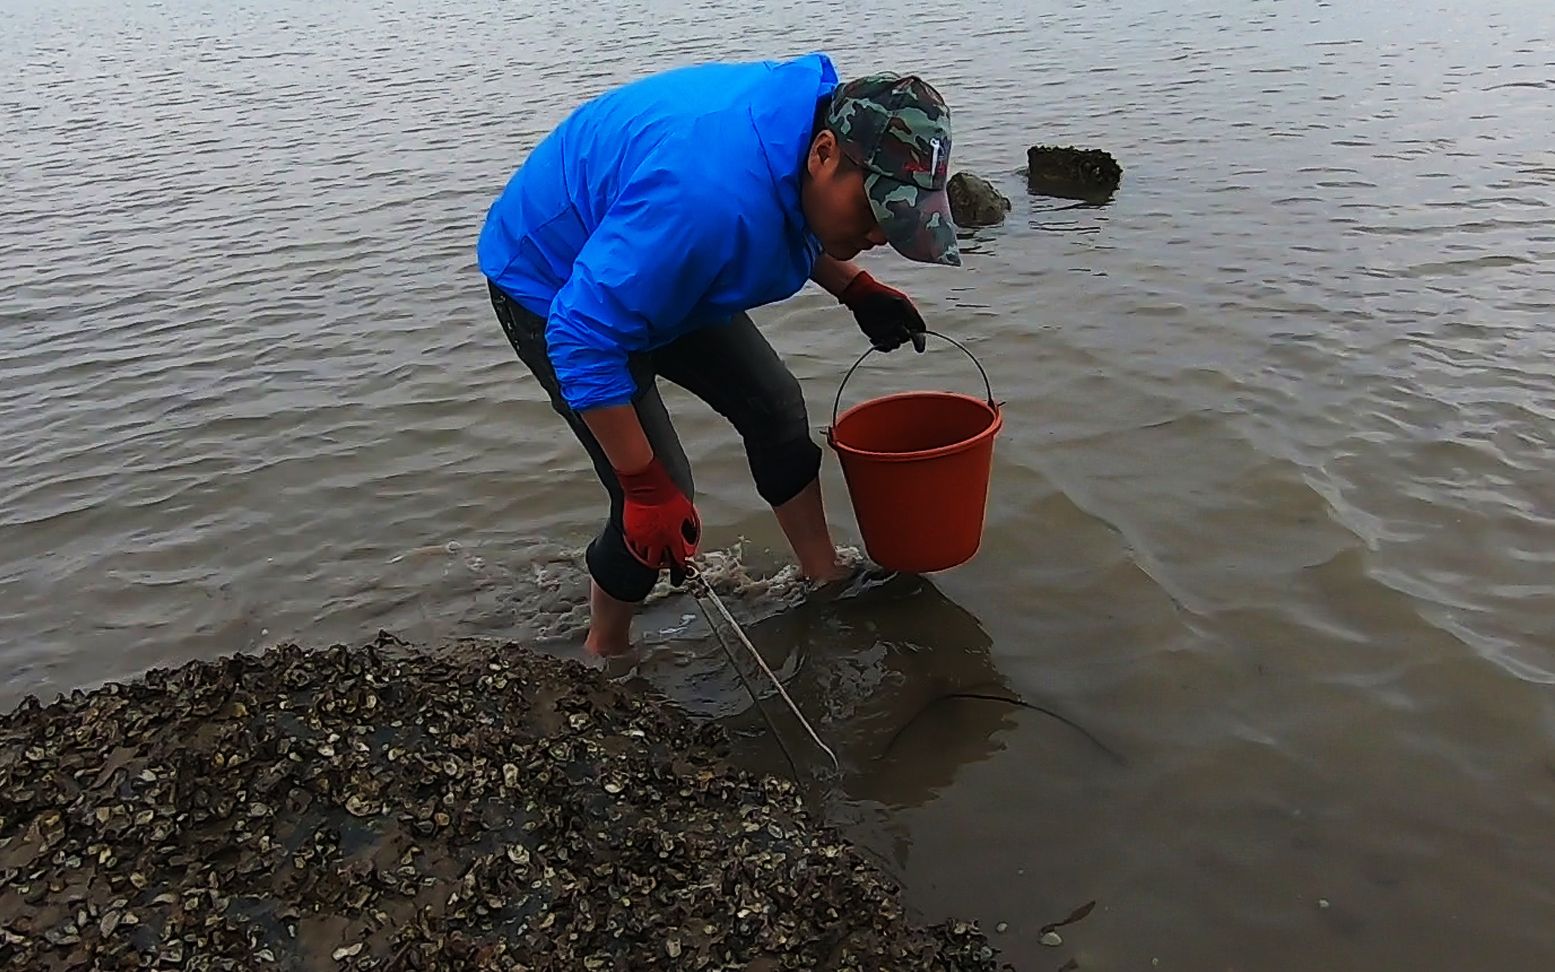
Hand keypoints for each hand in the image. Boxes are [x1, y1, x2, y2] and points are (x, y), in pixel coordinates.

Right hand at [617, 458, 699, 583]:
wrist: (646, 482)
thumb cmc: (666, 491)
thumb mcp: (684, 508)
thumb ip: (685, 522)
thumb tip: (688, 527)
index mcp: (671, 534)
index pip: (678, 554)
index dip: (681, 559)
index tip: (682, 559)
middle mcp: (656, 539)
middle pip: (658, 560)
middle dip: (663, 561)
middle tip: (667, 559)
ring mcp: (641, 536)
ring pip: (644, 555)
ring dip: (650, 556)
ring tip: (654, 554)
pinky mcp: (631, 531)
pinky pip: (634, 545)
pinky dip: (639, 547)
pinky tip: (642, 545)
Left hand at [839, 271, 926, 352]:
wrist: (863, 296)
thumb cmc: (884, 296)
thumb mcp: (901, 303)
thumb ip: (912, 316)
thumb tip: (922, 331)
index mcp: (907, 317)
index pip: (918, 331)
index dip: (920, 340)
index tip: (918, 348)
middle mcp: (899, 325)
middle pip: (906, 338)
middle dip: (903, 336)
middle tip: (898, 328)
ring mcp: (888, 331)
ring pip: (895, 345)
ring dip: (892, 343)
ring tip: (886, 338)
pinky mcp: (877, 336)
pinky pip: (883, 347)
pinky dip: (881, 346)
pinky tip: (874, 339)